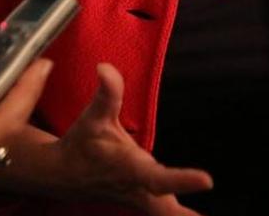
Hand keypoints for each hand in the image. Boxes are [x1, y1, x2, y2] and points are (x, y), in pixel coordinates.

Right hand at [50, 63, 212, 213]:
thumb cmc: (81, 143)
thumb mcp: (94, 116)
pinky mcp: (144, 203)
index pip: (158, 177)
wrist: (62, 175)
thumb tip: (106, 68)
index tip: (207, 180)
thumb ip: (107, 93)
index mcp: (130, 169)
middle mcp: (137, 189)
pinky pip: (164, 214)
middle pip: (166, 210)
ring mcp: (141, 201)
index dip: (181, 179)